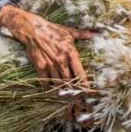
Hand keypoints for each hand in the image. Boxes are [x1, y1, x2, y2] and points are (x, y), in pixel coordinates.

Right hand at [0, 4, 95, 122]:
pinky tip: (52, 92)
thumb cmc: (52, 30)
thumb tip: (97, 33)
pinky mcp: (40, 66)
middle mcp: (62, 59)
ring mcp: (51, 64)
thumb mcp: (70, 32)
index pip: (80, 72)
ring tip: (67, 101)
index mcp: (71, 52)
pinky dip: (50, 88)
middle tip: (79, 102)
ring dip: (63, 93)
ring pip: (59, 84)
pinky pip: (46, 82)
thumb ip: (85, 35)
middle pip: (70, 82)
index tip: (90, 94)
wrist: (32, 29)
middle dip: (75, 93)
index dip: (85, 85)